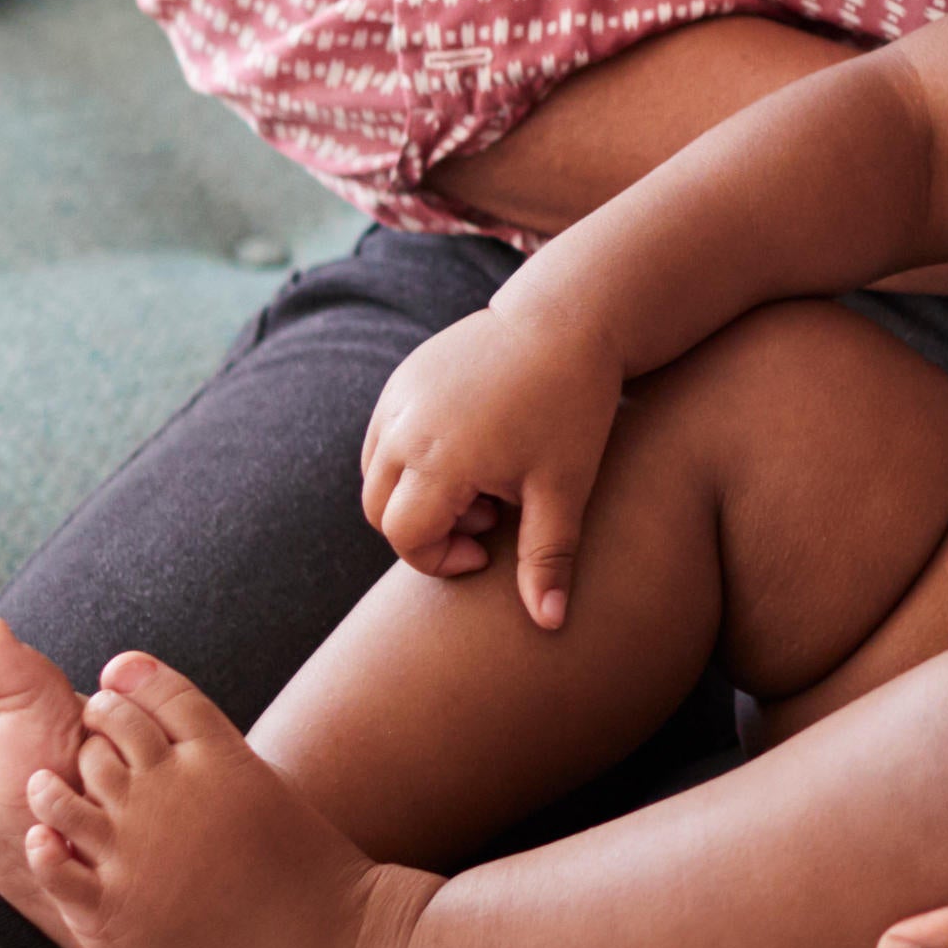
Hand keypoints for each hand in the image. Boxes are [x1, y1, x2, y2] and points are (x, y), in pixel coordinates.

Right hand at [352, 305, 626, 626]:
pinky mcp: (402, 377)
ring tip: (481, 481)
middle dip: (424, 529)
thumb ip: (548, 559)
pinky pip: (382, 437)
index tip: (486, 549)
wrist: (566, 321)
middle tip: (487, 514)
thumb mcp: (564, 488)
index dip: (441, 558)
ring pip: (374, 474)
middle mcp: (404, 428)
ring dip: (414, 493)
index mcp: (440, 460)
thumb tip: (549, 625)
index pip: (405, 538)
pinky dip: (408, 459)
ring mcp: (397, 398)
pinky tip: (467, 451)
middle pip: (380, 510)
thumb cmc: (572, 407)